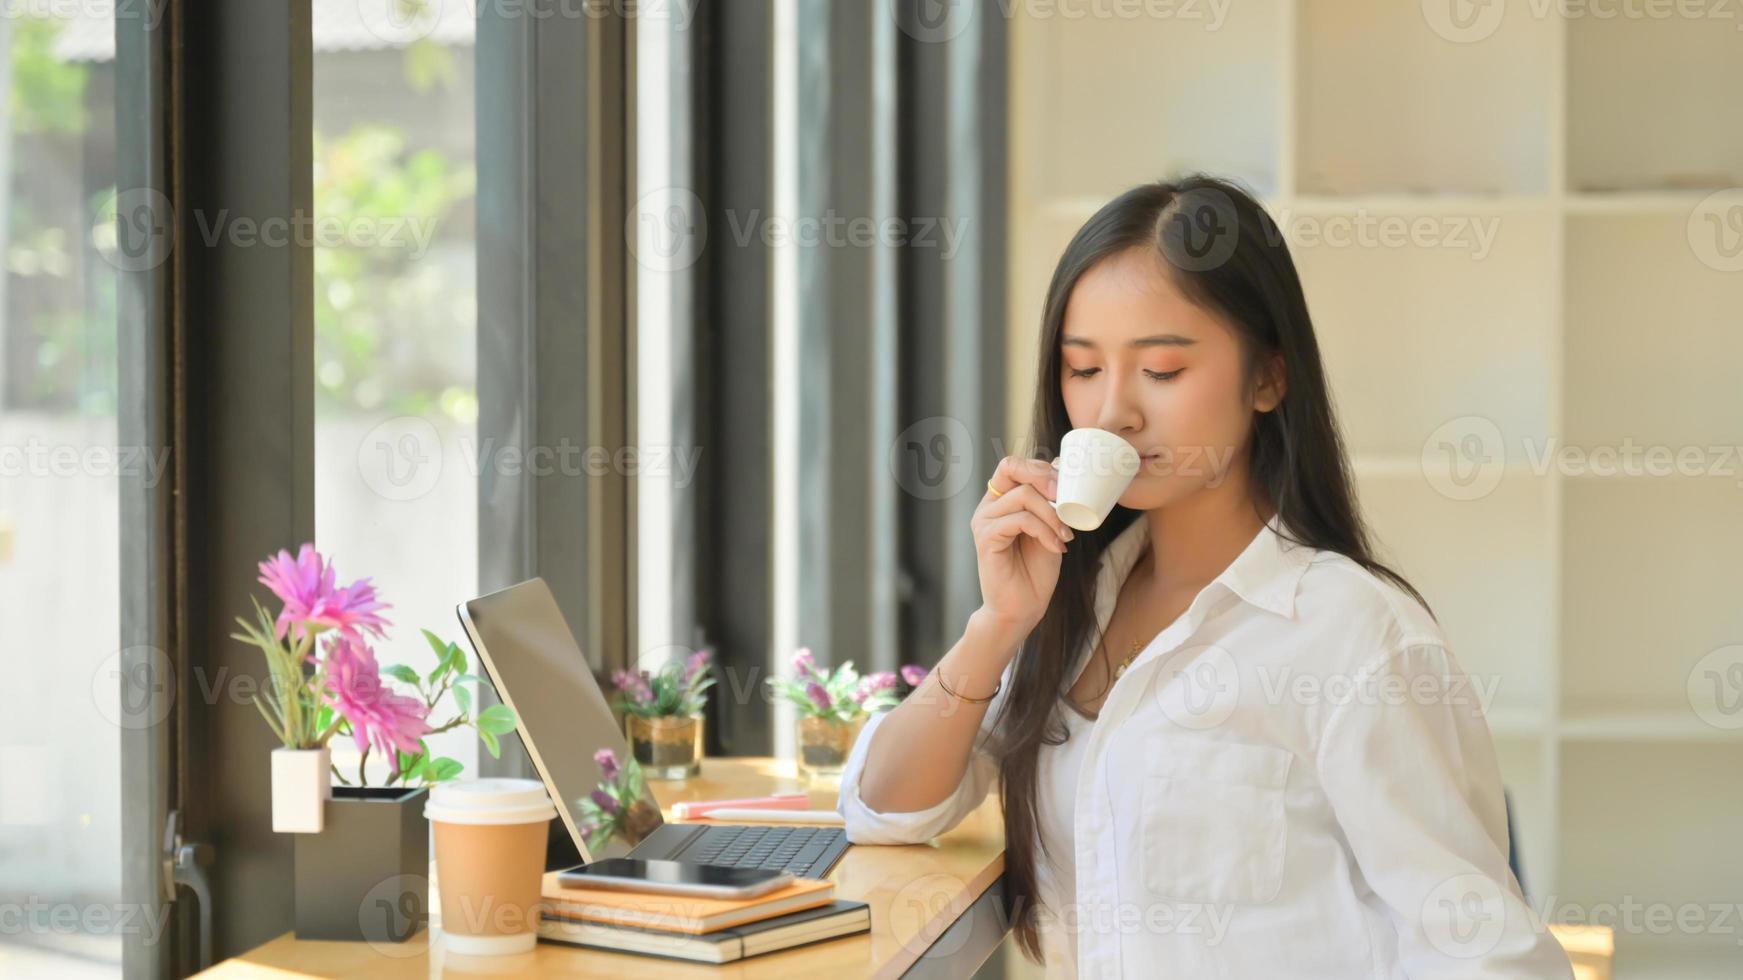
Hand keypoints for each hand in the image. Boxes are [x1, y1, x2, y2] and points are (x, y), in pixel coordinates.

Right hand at [972, 455, 1073, 642]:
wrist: (1022, 609)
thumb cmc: (1035, 571)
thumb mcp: (1050, 528)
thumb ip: (1052, 502)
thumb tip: (1064, 469)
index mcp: (1000, 500)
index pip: (1013, 464)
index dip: (1041, 467)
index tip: (1067, 487)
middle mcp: (988, 506)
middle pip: (1011, 468)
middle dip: (1045, 478)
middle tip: (1067, 501)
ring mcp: (984, 521)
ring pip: (1023, 495)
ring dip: (1052, 515)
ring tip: (1065, 535)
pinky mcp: (986, 538)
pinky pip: (1020, 519)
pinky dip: (1044, 530)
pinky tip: (1056, 546)